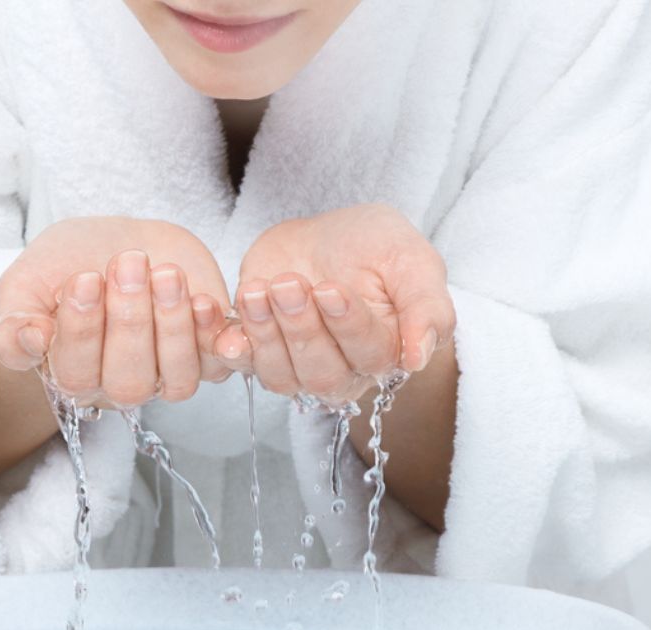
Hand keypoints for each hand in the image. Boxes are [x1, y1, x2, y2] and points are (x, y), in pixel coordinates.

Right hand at [0, 217, 232, 407]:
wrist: (116, 242)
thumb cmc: (66, 265)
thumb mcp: (24, 285)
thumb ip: (13, 321)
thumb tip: (30, 342)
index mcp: (71, 374)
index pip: (77, 374)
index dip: (83, 330)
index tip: (84, 277)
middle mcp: (119, 384)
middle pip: (129, 382)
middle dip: (130, 322)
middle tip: (126, 263)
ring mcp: (166, 373)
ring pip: (177, 379)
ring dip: (173, 326)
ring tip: (164, 273)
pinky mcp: (206, 354)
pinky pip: (217, 365)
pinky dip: (213, 336)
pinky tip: (202, 299)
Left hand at [215, 204, 454, 402]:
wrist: (328, 235)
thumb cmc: (376, 248)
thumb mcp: (413, 261)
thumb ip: (427, 308)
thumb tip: (418, 358)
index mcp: (387, 352)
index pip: (369, 353)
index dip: (347, 325)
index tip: (330, 289)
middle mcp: (343, 370)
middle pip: (321, 371)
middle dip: (302, 327)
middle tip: (289, 284)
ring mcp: (298, 365)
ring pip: (280, 374)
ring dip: (265, 333)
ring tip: (258, 291)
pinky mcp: (260, 350)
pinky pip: (243, 363)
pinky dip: (230, 345)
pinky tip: (223, 323)